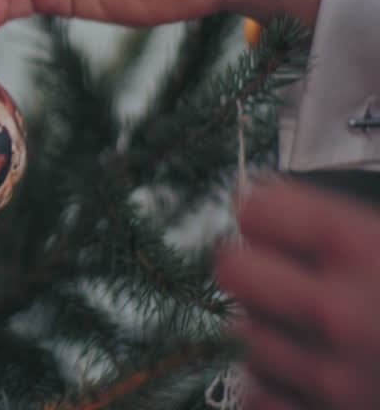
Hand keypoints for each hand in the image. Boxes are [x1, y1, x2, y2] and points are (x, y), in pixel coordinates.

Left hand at [213, 181, 379, 409]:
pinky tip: (307, 372)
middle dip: (248, 266)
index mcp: (368, 252)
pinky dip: (273, 385)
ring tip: (308, 328)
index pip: (257, 208)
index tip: (270, 217)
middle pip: (230, 270)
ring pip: (241, 336)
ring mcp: (333, 378)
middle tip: (276, 271)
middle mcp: (342, 313)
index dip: (263, 210)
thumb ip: (339, 230)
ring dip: (263, 330)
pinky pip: (257, 395)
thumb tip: (255, 205)